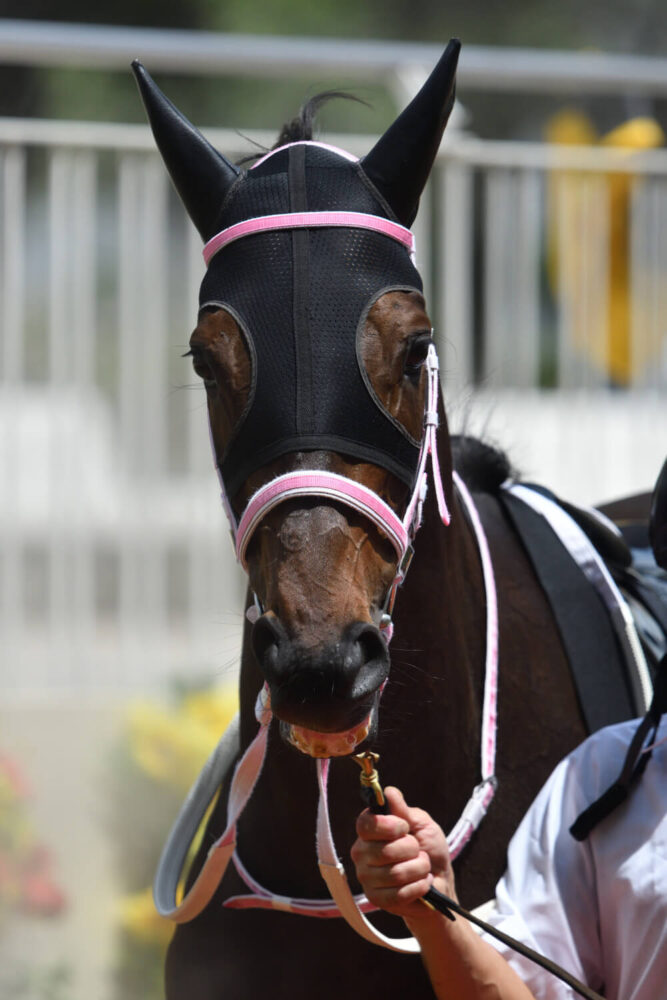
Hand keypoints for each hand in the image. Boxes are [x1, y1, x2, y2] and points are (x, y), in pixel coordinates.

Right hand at [351, 786, 455, 920]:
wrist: (440, 881)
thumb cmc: (429, 848)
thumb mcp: (422, 824)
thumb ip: (404, 810)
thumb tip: (388, 792)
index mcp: (369, 830)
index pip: (365, 825)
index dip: (388, 826)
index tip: (404, 827)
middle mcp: (362, 852)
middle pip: (384, 851)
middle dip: (411, 850)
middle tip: (418, 850)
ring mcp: (367, 877)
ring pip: (394, 874)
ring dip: (418, 869)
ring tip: (422, 867)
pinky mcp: (376, 899)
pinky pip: (398, 894)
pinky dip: (418, 887)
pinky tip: (422, 883)